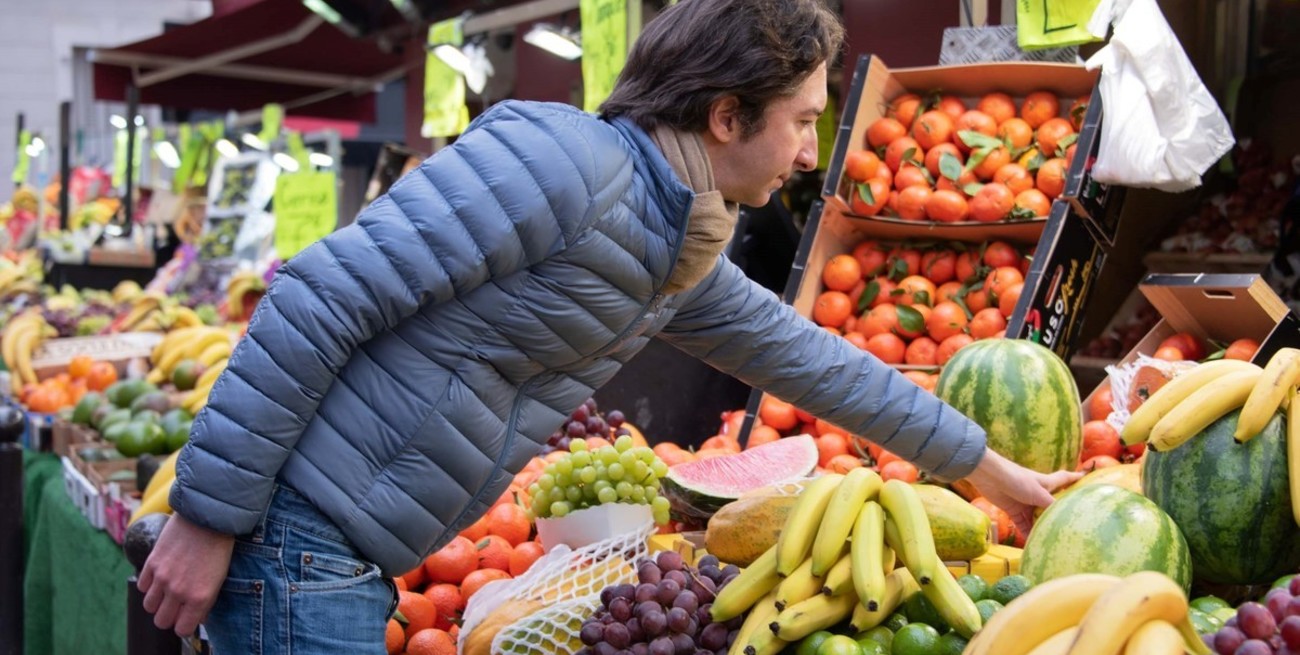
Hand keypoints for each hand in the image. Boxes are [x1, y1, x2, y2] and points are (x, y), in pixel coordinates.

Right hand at [138, 512, 235, 636]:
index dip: (184, 625)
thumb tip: (197, 617)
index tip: (187, 617)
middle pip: (161, 621)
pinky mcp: (151, 563)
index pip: (182, 629)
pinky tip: (160, 576)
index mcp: (199, 597)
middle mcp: (179, 591)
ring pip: (149, 606)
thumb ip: (205, 601)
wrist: (208, 517)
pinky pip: (142, 586)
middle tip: (176, 605)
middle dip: (169, 616)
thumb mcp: (219, 579)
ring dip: (158, 601)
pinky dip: (149, 585)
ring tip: (168, 590)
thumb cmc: (218, 547)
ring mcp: (163, 578)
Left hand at [964, 448, 1081, 536]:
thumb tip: (1064, 518)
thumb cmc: (1017, 479)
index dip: (1076, 478)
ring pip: (1038, 518)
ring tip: (1054, 541)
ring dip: (1042, 528)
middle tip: (1073, 527)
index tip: (1087, 479)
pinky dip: (1027, 534)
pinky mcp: (1014, 510)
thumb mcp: (1039, 492)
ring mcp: (1026, 502)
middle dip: (1060, 514)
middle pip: (1052, 505)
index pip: (1065, 479)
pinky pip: (1023, 525)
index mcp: (1047, 483)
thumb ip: (1051, 505)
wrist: (989, 477)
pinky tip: (1033, 544)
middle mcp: (1038, 493)